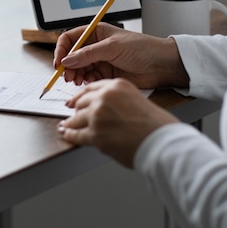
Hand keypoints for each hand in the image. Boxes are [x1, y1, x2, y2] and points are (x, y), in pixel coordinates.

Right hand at [54, 23, 188, 88]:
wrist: (161, 65)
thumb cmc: (143, 48)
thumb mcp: (112, 47)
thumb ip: (88, 54)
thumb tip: (67, 60)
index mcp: (97, 32)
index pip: (71, 38)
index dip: (62, 49)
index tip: (59, 62)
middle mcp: (96, 45)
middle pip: (72, 55)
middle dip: (67, 65)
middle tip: (67, 76)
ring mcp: (100, 60)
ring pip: (79, 68)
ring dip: (75, 74)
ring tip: (77, 80)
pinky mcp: (105, 73)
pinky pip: (88, 77)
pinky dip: (85, 81)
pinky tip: (87, 82)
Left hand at [58, 78, 178, 167]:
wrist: (160, 142)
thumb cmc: (155, 124)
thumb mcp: (136, 99)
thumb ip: (117, 100)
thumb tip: (103, 108)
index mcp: (116, 85)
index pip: (91, 88)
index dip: (80, 96)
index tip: (75, 100)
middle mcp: (104, 97)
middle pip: (80, 102)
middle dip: (76, 110)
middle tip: (72, 115)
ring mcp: (97, 116)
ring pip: (75, 119)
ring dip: (70, 124)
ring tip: (66, 126)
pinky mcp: (94, 135)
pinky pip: (75, 134)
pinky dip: (69, 135)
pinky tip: (66, 134)